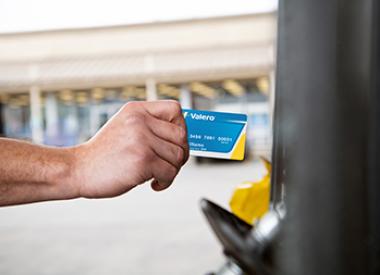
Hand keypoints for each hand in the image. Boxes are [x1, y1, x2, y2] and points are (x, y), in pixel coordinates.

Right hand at [71, 100, 188, 197]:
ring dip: (172, 170)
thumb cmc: (103, 154)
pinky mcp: (142, 160)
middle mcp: (140, 121)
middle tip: (169, 163)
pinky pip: (169, 172)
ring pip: (178, 156)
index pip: (175, 110)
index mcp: (136, 110)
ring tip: (158, 175)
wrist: (78, 169)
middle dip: (180, 153)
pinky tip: (154, 183)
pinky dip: (166, 181)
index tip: (175, 142)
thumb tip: (182, 137)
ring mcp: (141, 140)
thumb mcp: (125, 128)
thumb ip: (149, 126)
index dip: (181, 127)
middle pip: (181, 135)